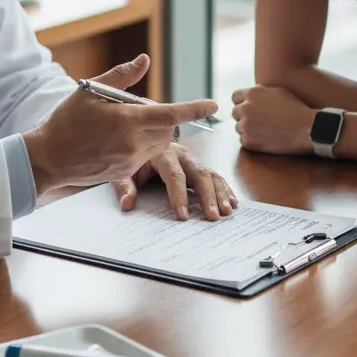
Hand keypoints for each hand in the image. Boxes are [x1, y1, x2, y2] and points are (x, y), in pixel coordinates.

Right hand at [23, 54, 217, 193]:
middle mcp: (133, 144)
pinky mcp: (125, 173)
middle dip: (162, 118)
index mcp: (128, 121)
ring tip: (120, 126)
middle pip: (167, 129)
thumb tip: (145, 60)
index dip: (194, 108)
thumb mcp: (91, 91)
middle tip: (133, 110)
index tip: (213, 104)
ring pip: (158, 144)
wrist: (47, 158)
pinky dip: (140, 146)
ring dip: (152, 132)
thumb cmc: (66, 121)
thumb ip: (122, 76)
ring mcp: (130, 161)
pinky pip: (145, 156)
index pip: (171, 114)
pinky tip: (113, 141)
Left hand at [110, 143, 237, 220]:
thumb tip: (127, 204)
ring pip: (211, 174)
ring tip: (226, 212)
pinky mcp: (198, 166)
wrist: (139, 140)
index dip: (179, 195)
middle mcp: (181, 155)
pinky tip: (232, 203)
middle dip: (207, 196)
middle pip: (199, 174)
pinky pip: (215, 177)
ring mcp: (192, 160)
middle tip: (213, 216)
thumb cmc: (133, 159)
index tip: (183, 215)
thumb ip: (124, 186)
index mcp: (162, 154)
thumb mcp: (124, 170)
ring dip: (220, 193)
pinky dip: (225, 189)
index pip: (174, 175)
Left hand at [231, 85, 314, 154]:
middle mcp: (246, 108)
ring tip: (264, 131)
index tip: (248, 108)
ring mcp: (246, 125)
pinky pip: (243, 140)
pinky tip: (264, 139)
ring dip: (247, 129)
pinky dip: (251, 140)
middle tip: (257, 121)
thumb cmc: (297, 108)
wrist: (307, 128)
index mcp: (253, 93)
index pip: (235, 97)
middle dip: (243, 116)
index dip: (242, 103)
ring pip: (238, 127)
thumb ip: (261, 92)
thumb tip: (250, 95)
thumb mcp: (278, 91)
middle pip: (235, 113)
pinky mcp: (249, 140)